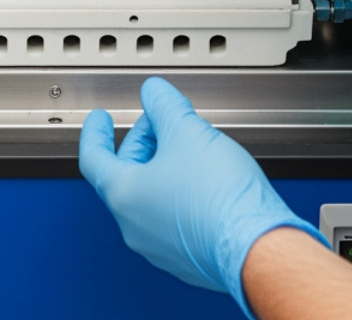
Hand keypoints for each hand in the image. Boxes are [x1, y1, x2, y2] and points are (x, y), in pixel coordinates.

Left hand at [79, 77, 325, 315]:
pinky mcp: (187, 258)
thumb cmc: (221, 200)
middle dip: (143, 143)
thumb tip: (155, 93)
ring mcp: (160, 247)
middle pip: (126, 174)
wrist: (258, 248)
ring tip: (191, 149)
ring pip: (151, 198)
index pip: (93, 158)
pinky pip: (173, 219)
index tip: (99, 121)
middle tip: (163, 124)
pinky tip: (205, 181)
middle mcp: (135, 226)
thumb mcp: (188, 132)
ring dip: (164, 168)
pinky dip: (179, 194)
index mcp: (124, 195)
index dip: (95, 132)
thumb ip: (165, 106)